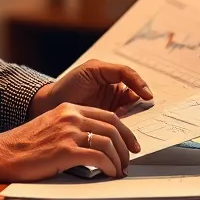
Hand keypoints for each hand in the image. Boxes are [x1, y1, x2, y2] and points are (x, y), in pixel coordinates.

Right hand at [0, 103, 140, 180]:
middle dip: (126, 146)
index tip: (131, 144)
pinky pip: (98, 157)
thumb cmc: (25, 146)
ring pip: (108, 142)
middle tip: (129, 160)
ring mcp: (68, 133)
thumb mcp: (52, 127)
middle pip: (113, 127)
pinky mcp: (65, 151)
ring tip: (118, 171)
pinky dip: (108, 167)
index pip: (108, 116)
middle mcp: (71, 117)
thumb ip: (72, 129)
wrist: (2, 153)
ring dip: (118, 160)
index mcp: (69, 109)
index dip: (125, 131)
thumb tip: (96, 143)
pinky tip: (109, 174)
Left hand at [28, 58, 152, 117]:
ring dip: (136, 115)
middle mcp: (114, 90)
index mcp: (111, 75)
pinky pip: (121, 122)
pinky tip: (126, 129)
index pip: (131, 77)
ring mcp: (111, 106)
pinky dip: (126, 126)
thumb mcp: (93, 70)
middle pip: (135, 95)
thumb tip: (137, 85)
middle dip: (142, 101)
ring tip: (139, 118)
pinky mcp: (106, 120)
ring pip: (130, 110)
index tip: (146, 95)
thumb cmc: (69, 84)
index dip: (140, 85)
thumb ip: (117, 72)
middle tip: (149, 109)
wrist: (50, 105)